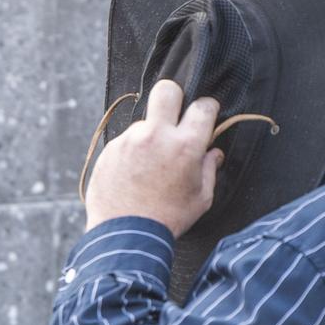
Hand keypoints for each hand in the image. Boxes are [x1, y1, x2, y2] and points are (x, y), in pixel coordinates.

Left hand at [84, 80, 224, 237]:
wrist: (126, 234)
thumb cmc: (168, 219)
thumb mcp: (201, 198)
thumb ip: (210, 169)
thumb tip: (213, 153)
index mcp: (185, 146)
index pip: (203, 107)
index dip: (208, 108)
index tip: (206, 114)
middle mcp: (156, 135)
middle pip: (166, 89)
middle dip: (174, 97)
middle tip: (175, 115)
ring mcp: (130, 140)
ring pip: (145, 122)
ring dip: (151, 135)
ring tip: (150, 165)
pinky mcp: (111, 149)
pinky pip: (127, 141)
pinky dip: (133, 151)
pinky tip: (134, 174)